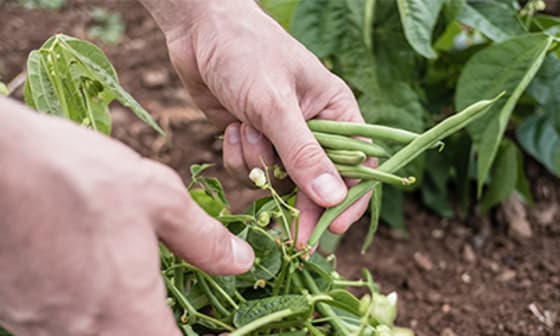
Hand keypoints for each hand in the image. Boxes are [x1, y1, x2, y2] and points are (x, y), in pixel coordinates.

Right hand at [0, 98, 252, 334]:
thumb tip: (241, 261)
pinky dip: (76, 312)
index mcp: (128, 311)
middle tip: (160, 304)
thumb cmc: (80, 177)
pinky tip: (80, 276)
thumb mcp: (158, 198)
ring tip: (117, 285)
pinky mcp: (13, 311)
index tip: (206, 325)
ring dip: (112, 322)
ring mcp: (40, 326)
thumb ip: (203, 239)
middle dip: (149, 328)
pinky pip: (54, 326)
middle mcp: (82, 332)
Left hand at [156, 0, 373, 245]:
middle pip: (317, 183)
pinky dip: (239, 158)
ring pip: (278, 180)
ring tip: (244, 129)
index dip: (350, 199)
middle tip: (293, 239)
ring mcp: (280, 137)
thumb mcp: (276, 104)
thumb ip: (303, 153)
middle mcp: (313, 128)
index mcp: (336, 112)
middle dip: (300, 204)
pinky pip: (250, 172)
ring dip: (258, 166)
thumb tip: (334, 198)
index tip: (334, 227)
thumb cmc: (247, 53)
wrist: (199, 31)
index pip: (358, 164)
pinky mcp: (252, 142)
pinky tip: (231, 129)